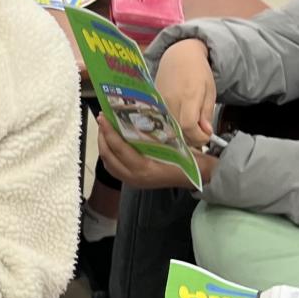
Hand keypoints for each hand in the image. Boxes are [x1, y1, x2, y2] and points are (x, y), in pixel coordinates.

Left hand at [96, 117, 215, 189]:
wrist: (197, 177)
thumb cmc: (187, 158)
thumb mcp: (172, 143)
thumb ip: (154, 135)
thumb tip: (134, 115)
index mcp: (144, 168)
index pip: (119, 148)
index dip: (108, 132)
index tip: (103, 117)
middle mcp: (135, 177)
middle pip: (109, 156)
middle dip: (102, 137)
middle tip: (102, 120)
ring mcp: (133, 182)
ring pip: (108, 163)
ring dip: (104, 146)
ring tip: (104, 129)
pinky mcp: (133, 182)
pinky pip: (114, 168)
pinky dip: (110, 155)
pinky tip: (111, 143)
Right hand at [154, 38, 217, 147]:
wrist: (179, 55)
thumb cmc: (197, 71)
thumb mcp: (209, 91)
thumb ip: (207, 113)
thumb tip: (206, 132)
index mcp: (189, 95)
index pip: (189, 125)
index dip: (198, 136)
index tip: (206, 136)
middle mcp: (171, 100)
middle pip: (178, 131)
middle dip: (192, 138)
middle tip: (200, 134)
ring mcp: (160, 102)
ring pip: (170, 129)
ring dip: (182, 134)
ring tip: (192, 128)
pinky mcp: (153, 103)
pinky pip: (163, 122)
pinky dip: (172, 127)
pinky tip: (180, 122)